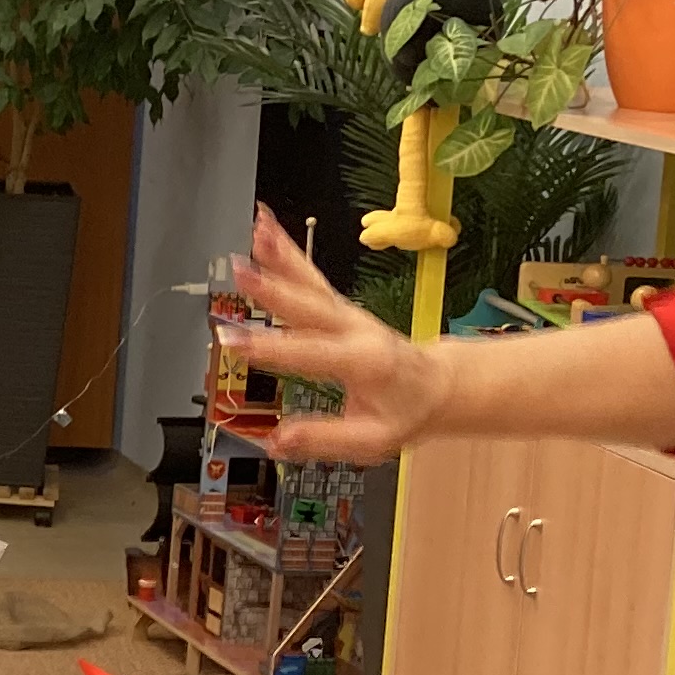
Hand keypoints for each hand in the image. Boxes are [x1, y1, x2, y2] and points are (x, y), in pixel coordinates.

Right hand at [234, 206, 441, 464]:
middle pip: (308, 305)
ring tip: (257, 232)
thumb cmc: (406, 410)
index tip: (236, 342)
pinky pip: (312, 277)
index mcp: (362, 363)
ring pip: (311, 281)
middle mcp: (354, 330)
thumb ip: (322, 439)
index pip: (308, 354)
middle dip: (272, 289)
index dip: (270, 348)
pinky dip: (289, 253)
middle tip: (242, 273)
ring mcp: (347, 314)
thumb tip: (276, 442)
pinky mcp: (339, 307)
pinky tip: (267, 233)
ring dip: (282, 255)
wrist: (437, 385)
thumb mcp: (371, 440)